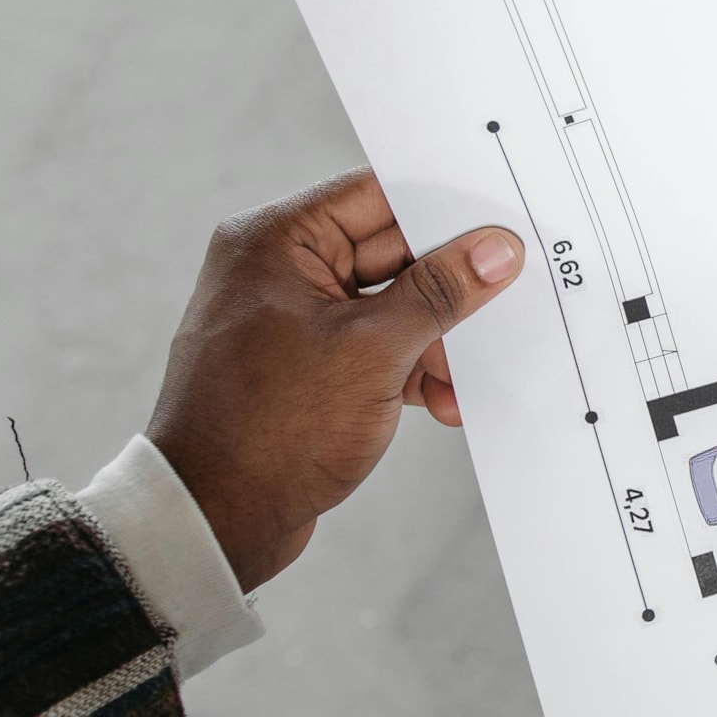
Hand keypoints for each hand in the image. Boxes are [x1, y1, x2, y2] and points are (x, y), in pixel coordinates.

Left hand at [146, 170, 522, 591]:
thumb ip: (439, 293)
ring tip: (460, 384)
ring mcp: (291, 320)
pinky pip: (373, 347)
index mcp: (274, 240)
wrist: (214, 522)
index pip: (377, 195)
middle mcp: (277, 269)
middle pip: (391, 253)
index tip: (502, 225)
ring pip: (389, 306)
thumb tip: (493, 249)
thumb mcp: (372, 351)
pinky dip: (409, 370)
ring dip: (434, 342)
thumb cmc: (268, 430)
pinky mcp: (305, 366)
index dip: (444, 209)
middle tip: (501, 307)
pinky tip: (441, 403)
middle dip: (447, 292)